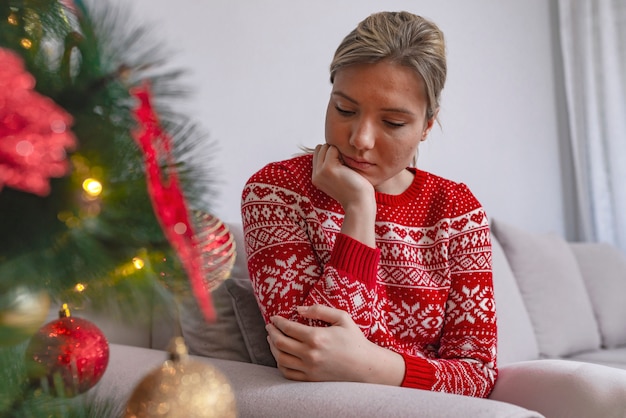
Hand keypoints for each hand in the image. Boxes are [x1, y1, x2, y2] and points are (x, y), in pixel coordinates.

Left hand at [266, 305, 404, 384]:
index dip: (278, 322)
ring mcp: (309, 368)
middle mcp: (310, 354)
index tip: (274, 318)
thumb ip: (319, 310)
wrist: (365, 365)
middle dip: (272, 333)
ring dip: (272, 348)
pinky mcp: (311, 379)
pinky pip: (288, 373)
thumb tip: (298, 309)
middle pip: (280, 343)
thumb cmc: (354, 339)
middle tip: (270, 327)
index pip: (288, 328)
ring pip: (280, 359)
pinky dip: (280, 364)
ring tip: (272, 340)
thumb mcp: (341, 317)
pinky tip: (280, 356)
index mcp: (316, 337)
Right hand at [312, 144, 376, 246]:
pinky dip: (342, 152)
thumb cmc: (355, 191)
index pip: (318, 154)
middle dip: (332, 150)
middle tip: (345, 164)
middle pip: (320, 149)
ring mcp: (320, 171)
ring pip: (325, 147)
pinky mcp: (328, 168)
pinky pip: (332, 149)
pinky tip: (348, 166)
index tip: (342, 164)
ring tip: (347, 165)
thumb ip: (332, 166)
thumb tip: (333, 148)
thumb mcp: (339, 178)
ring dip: (338, 151)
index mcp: (317, 178)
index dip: (330, 154)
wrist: (359, 203)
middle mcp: (316, 175)